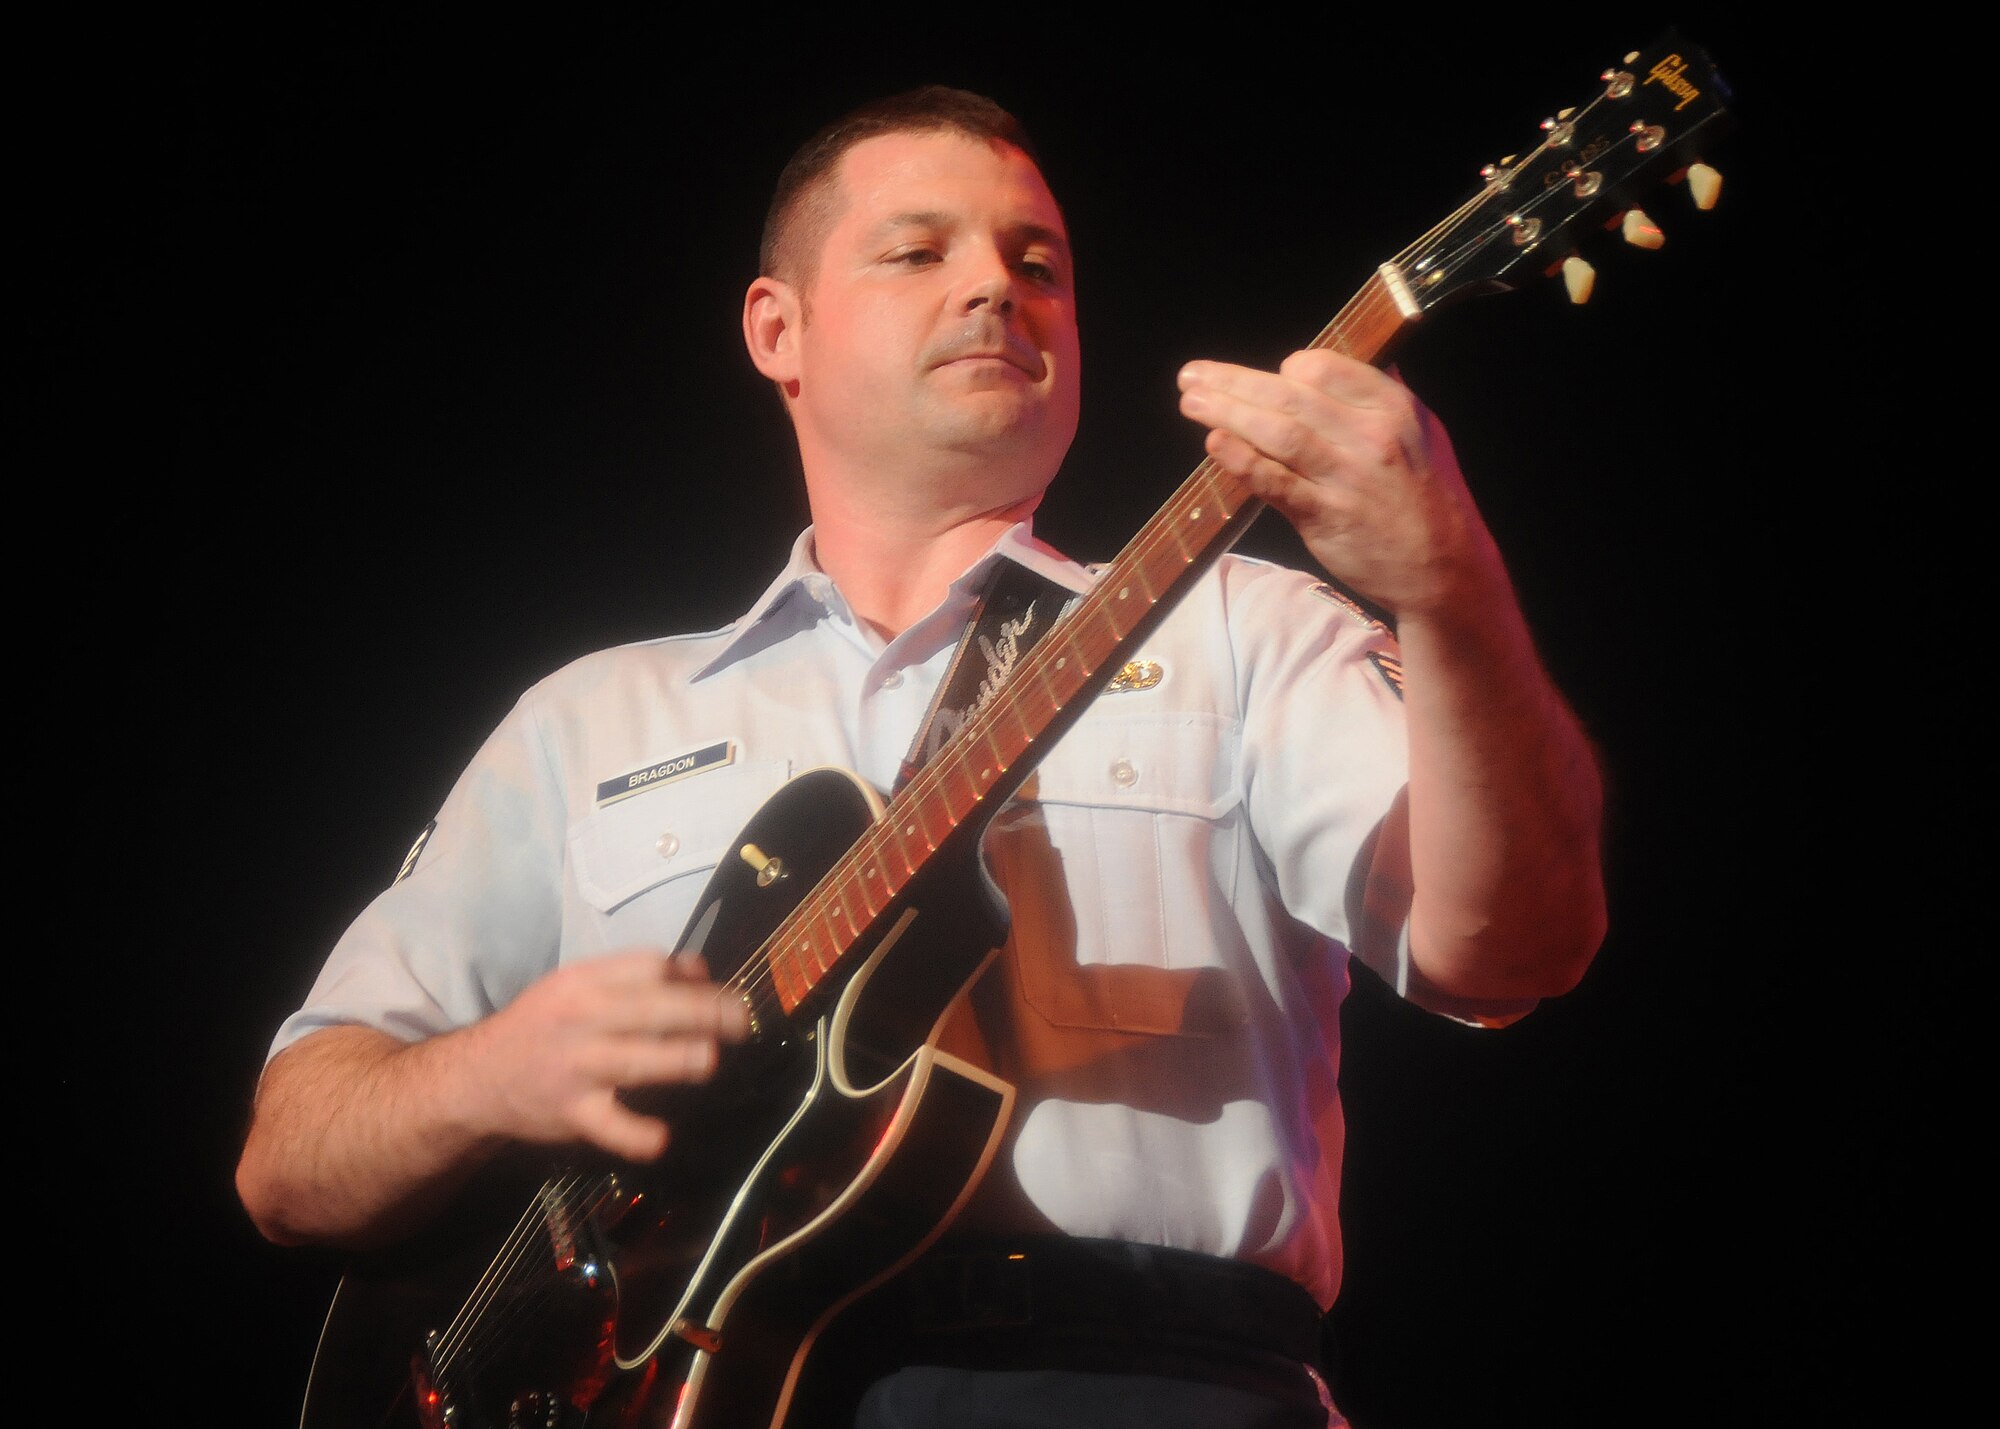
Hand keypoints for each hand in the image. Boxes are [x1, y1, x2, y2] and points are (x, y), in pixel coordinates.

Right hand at [464, 949, 751, 1161]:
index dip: (690, 976)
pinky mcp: (572, 1112)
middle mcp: (581, 1019)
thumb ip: (636, 976)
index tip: (723, 991)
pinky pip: (610, 1125)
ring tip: (709, 1061)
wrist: (477, 1078)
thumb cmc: (543, 1026)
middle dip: (706, 1013)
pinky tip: (662, 1137)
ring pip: (638, 1060)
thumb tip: (699, 969)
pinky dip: (637, 1135)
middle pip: (654, 1008)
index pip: (648, 965)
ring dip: (682, 1059)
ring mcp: (577, 1067)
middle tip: (742, 1022)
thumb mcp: (579, 986)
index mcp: (585, 981)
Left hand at [1176, 350, 1499, 617]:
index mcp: (1391, 407)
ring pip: (1278, 433)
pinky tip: (1215, 443)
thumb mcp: (1422, 431)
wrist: (1444, 567)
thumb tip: (1336, 364)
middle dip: (1233, 382)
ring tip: (1190, 402)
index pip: (1323, 368)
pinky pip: (1276, 482)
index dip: (1286, 370)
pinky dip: (1243, 461)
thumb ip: (1380, 394)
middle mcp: (1369, 435)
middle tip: (1191, 376)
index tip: (1266, 379)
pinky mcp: (1326, 516)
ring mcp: (1346, 477)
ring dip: (1227, 413)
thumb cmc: (1425, 496)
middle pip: (1289, 396)